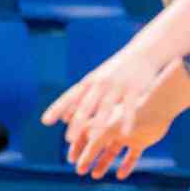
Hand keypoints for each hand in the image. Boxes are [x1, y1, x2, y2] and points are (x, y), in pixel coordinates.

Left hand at [43, 43, 174, 167]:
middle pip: (86, 105)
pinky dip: (127, 120)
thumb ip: (81, 99)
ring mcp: (118, 86)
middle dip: (77, 122)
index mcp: (89, 82)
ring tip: (92, 139)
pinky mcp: (135, 88)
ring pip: (106, 106)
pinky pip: (130, 107)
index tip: (45, 122)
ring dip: (98, 123)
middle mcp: (101, 83)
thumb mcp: (97, 81)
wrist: (144, 52)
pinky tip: (124, 134)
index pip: (70, 97)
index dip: (57, 108)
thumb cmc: (117, 70)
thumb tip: (64, 119)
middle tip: (69, 139)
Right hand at [67, 111, 172, 179]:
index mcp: (104, 120)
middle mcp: (114, 128)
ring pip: (112, 152)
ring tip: (95, 176)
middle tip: (80, 171)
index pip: (84, 134)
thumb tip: (79, 162)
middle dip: (88, 157)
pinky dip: (126, 165)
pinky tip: (120, 175)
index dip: (77, 147)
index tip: (72, 160)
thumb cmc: (130, 115)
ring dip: (103, 163)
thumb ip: (93, 146)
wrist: (157, 108)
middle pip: (97, 145)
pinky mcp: (142, 141)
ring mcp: (128, 135)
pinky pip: (132, 156)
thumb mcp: (107, 131)